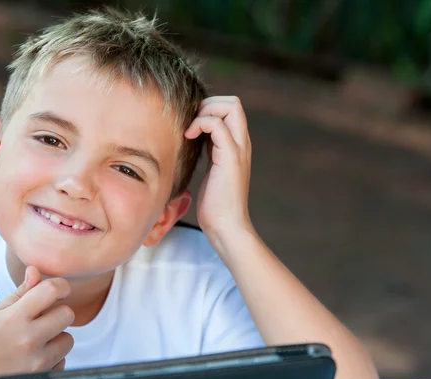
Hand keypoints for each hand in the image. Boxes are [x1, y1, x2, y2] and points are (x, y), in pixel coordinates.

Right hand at [0, 266, 74, 378]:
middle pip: (67, 314)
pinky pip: (63, 360)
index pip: (51, 290)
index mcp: (15, 317)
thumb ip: (21, 292)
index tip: (59, 290)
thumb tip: (35, 270)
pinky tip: (34, 357)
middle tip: (43, 319)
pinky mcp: (43, 377)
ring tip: (36, 341)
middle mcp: (28, 339)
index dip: (60, 286)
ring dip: (57, 338)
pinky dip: (53, 358)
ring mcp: (37, 361)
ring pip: (68, 339)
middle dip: (58, 314)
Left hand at [184, 96, 252, 244]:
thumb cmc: (215, 204)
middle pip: (234, 102)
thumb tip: (196, 136)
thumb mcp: (213, 168)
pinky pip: (218, 125)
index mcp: (238, 144)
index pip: (231, 108)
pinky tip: (188, 137)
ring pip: (231, 107)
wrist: (226, 225)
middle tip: (191, 124)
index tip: (192, 125)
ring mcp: (238, 148)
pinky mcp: (230, 157)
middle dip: (208, 104)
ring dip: (205, 111)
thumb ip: (211, 149)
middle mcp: (242, 143)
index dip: (210, 108)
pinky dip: (200, 124)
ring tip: (190, 131)